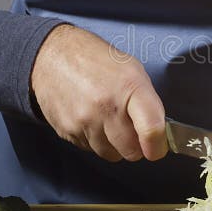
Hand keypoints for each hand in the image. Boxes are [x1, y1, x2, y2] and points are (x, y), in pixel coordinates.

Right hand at [30, 24, 167, 161]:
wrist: (52, 55)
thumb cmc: (95, 60)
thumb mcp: (132, 70)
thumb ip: (147, 103)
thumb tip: (158, 133)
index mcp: (129, 87)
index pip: (150, 129)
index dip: (157, 146)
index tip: (157, 149)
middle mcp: (106, 107)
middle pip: (131, 150)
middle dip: (135, 145)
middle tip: (131, 130)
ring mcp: (84, 121)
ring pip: (110, 154)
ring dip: (113, 144)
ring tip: (107, 119)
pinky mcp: (67, 131)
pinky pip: (89, 149)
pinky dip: (94, 140)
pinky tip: (91, 119)